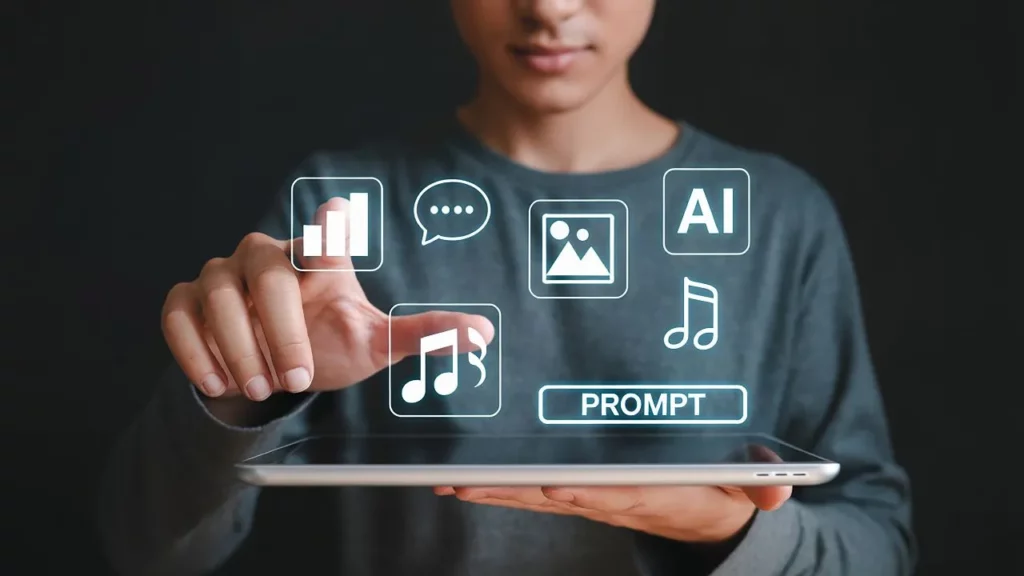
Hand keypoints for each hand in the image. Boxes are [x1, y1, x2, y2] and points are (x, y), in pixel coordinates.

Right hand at [161, 197, 493, 401]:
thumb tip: (485, 333)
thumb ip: (422, 334)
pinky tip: (218, 381)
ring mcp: (221, 277)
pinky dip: (195, 348)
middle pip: (267, 273)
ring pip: (219, 295)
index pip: (325, 236)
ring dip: (240, 346)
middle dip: (281, 328)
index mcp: (317, 260)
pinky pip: (179, 314)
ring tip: (262, 384)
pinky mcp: (186, 302)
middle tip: (294, 376)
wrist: (274, 372)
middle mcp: (266, 257)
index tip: (338, 212)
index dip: (329, 228)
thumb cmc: (327, 344)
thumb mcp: (375, 343)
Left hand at [434, 484, 789, 542]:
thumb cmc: (721, 492)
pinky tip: (466, 487)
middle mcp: (612, 502)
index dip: (582, 490)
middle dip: (511, 492)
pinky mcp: (580, 499)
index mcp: (651, 494)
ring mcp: (591, 502)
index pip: (612, 493)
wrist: (706, 520)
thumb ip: (761, 483)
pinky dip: (499, 493)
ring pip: (534, 499)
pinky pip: (533, 497)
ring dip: (492, 494)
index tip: (549, 481)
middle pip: (556, 497)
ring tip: (449, 483)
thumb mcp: (749, 486)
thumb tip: (780, 488)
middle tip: (464, 481)